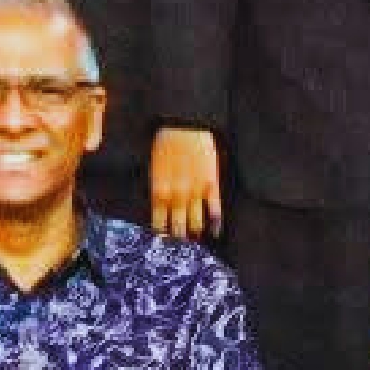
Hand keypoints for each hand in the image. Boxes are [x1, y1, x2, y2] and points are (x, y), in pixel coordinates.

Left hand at [149, 125, 222, 239]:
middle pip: (178, 229)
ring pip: (196, 224)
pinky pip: (215, 211)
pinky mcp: (211, 185)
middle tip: (182, 243)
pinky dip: (216, 225)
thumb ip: (158, 192)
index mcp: (159, 192)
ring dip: (196, 234)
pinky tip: (215, 232)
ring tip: (197, 239)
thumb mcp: (154, 169)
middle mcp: (177, 196)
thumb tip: (161, 211)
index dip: (164, 236)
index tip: (167, 241)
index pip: (160, 225)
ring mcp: (195, 192)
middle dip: (180, 239)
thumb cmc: (166, 144)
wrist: (184, 125)